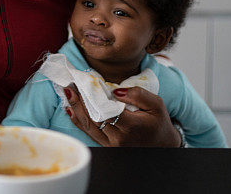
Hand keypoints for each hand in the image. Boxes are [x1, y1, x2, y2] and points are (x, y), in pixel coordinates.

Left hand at [64, 85, 180, 146]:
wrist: (162, 145)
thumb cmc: (158, 122)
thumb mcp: (156, 104)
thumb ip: (138, 95)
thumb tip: (115, 91)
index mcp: (131, 126)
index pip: (106, 110)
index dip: (92, 97)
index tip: (82, 83)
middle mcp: (119, 138)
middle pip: (93, 118)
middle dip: (79, 101)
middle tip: (70, 85)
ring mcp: (112, 144)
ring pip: (88, 126)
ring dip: (76, 108)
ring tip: (68, 93)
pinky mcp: (107, 146)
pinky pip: (89, 133)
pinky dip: (78, 120)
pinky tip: (70, 109)